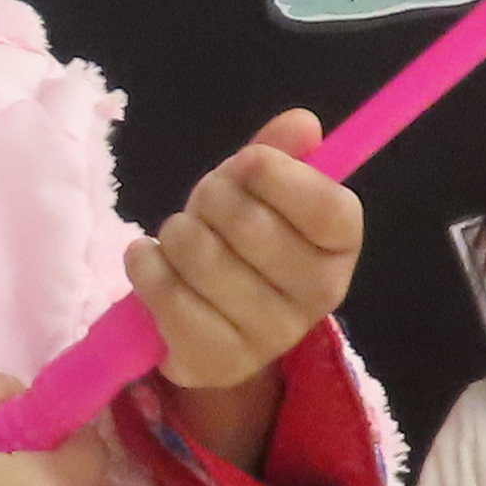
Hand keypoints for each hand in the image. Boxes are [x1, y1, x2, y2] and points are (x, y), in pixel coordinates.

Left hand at [133, 113, 362, 400]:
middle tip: (205, 204)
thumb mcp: (259, 193)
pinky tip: (149, 260)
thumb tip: (301, 123)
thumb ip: (277, 154)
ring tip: (179, 237)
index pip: (326, 208)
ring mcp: (270, 336)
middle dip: (212, 198)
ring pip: (201, 256)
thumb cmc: (241, 245)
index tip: (246, 161)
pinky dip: (145, 266)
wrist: (212, 323)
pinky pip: (168, 297)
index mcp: (340, 247)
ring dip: (176, 232)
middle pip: (251, 224)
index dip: (278, 175)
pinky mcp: (218, 362)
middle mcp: (318, 296)